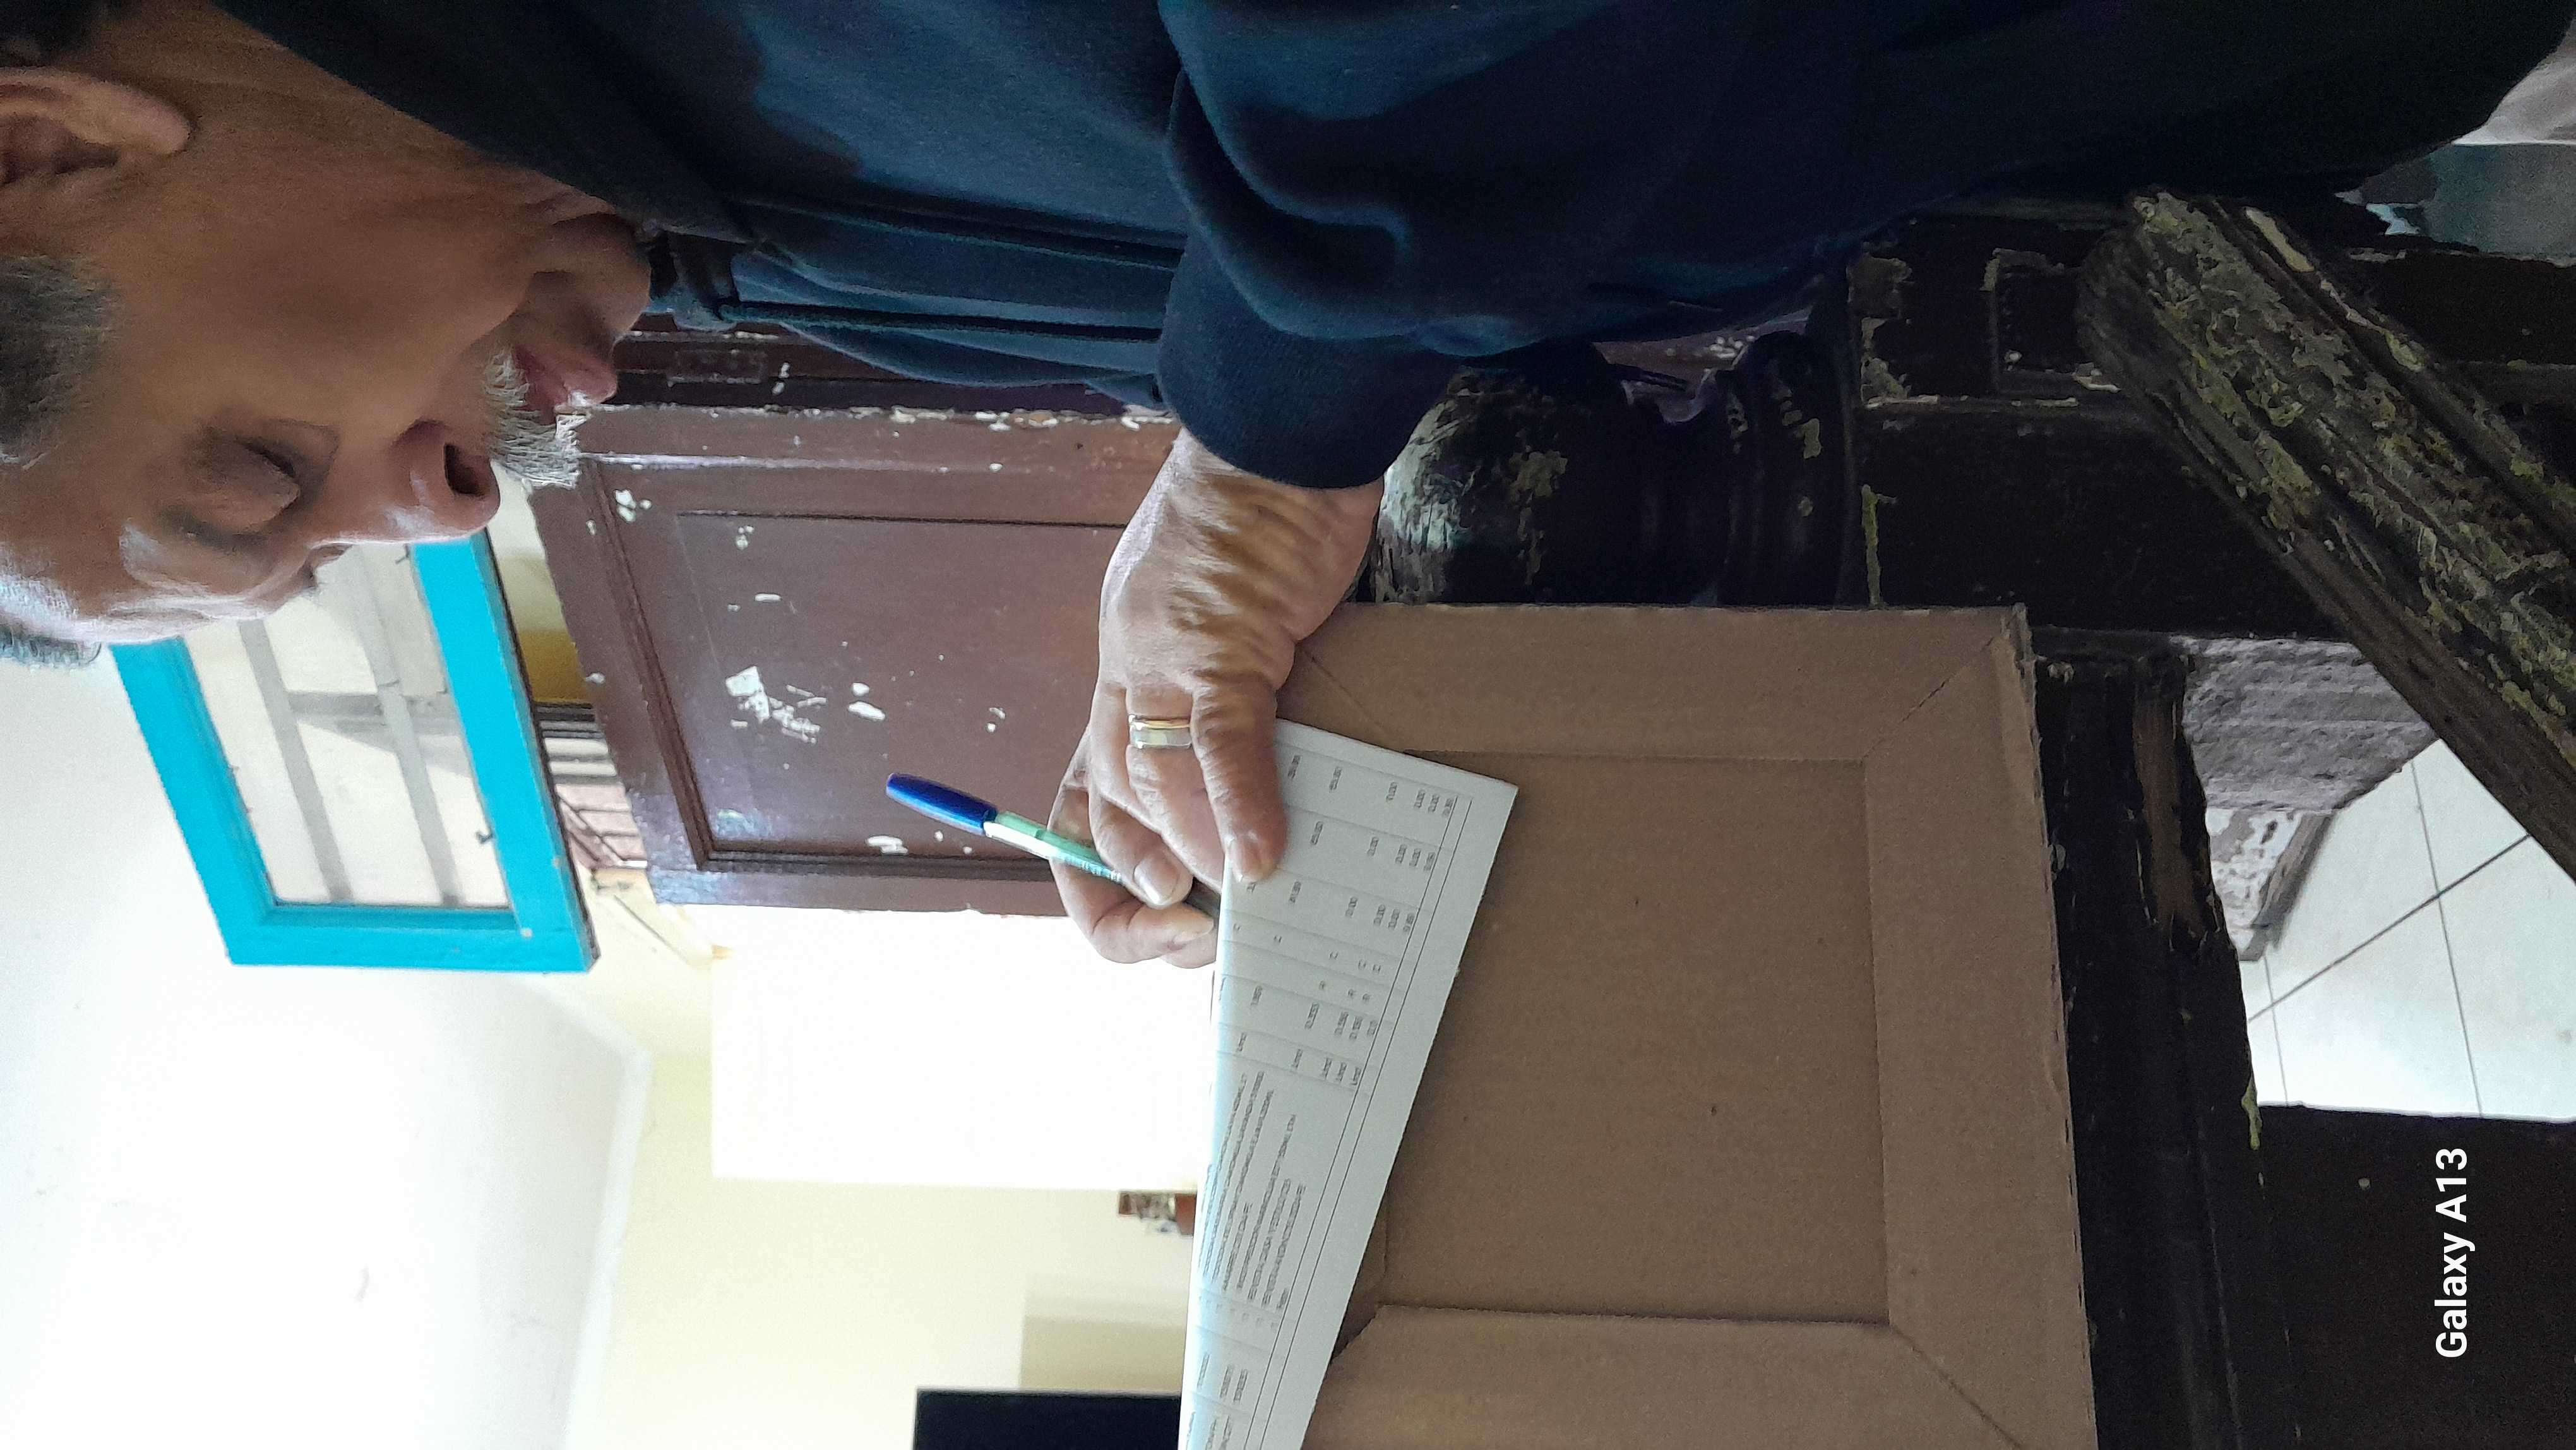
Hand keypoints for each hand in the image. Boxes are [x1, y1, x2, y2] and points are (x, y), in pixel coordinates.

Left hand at [1051, 428, 1381, 963]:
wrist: (1280, 437)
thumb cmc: (1267, 532)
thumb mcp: (1239, 635)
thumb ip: (1232, 719)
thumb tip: (1260, 824)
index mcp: (1121, 679)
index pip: (1079, 807)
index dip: (1104, 887)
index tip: (1156, 928)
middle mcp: (1123, 675)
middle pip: (1105, 814)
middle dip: (1143, 897)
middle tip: (1200, 945)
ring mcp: (1161, 657)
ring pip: (1154, 787)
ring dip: (1195, 861)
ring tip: (1242, 914)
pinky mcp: (1219, 637)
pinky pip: (1219, 739)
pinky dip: (1239, 806)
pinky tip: (1261, 861)